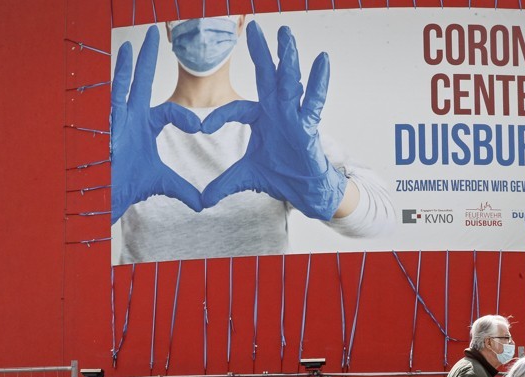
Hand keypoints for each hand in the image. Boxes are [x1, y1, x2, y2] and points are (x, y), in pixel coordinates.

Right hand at [111, 25, 202, 221]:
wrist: (109, 195)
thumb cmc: (128, 185)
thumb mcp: (163, 183)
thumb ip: (182, 189)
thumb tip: (203, 204)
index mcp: (145, 126)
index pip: (169, 110)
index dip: (185, 117)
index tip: (201, 127)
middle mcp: (131, 116)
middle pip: (141, 81)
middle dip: (148, 58)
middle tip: (156, 33)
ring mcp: (117, 118)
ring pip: (125, 83)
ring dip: (131, 62)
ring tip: (137, 40)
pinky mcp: (108, 124)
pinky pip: (114, 96)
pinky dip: (118, 77)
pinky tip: (122, 57)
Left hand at [201, 21, 347, 219]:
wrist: (304, 191)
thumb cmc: (280, 176)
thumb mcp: (245, 178)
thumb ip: (223, 184)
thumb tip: (201, 201)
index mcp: (260, 119)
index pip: (236, 109)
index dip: (220, 117)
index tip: (203, 127)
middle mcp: (277, 112)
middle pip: (267, 78)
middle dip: (261, 53)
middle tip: (253, 28)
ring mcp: (294, 117)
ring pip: (289, 83)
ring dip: (287, 58)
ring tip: (286, 35)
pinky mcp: (309, 126)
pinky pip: (314, 101)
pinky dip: (318, 82)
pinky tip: (322, 61)